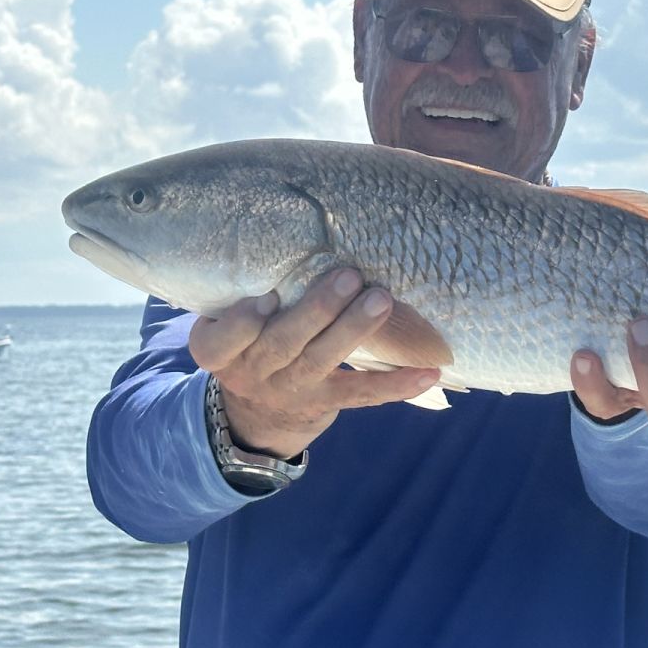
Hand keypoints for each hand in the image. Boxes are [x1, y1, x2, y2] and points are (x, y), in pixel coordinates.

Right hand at [188, 268, 440, 457]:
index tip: (268, 297)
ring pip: (322, 361)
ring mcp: (289, 390)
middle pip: (283, 343)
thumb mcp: (229, 324)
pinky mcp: (324, 402)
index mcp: (219, 349)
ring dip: (355, 330)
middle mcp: (251, 372)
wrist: (257, 414)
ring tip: (383, 300)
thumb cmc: (249, 341)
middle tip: (348, 276)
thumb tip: (291, 232)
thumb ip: (246, 292)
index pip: (223, 340)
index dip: (243, 323)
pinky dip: (397, 383)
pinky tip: (428, 371)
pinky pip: (361, 394)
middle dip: (317, 310)